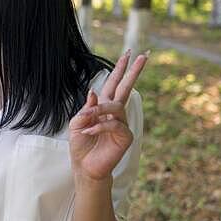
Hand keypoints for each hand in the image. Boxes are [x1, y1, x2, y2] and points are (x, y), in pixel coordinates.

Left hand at [69, 49, 147, 183]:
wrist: (85, 166)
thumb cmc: (81, 145)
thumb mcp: (77, 123)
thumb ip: (86, 108)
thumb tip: (94, 91)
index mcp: (103, 106)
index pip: (113, 84)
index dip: (120, 69)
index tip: (128, 53)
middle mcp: (115, 113)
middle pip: (126, 88)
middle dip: (133, 72)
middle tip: (142, 56)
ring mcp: (122, 124)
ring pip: (115, 106)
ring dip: (98, 111)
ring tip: (86, 121)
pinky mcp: (125, 136)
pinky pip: (114, 124)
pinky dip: (99, 126)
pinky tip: (90, 131)